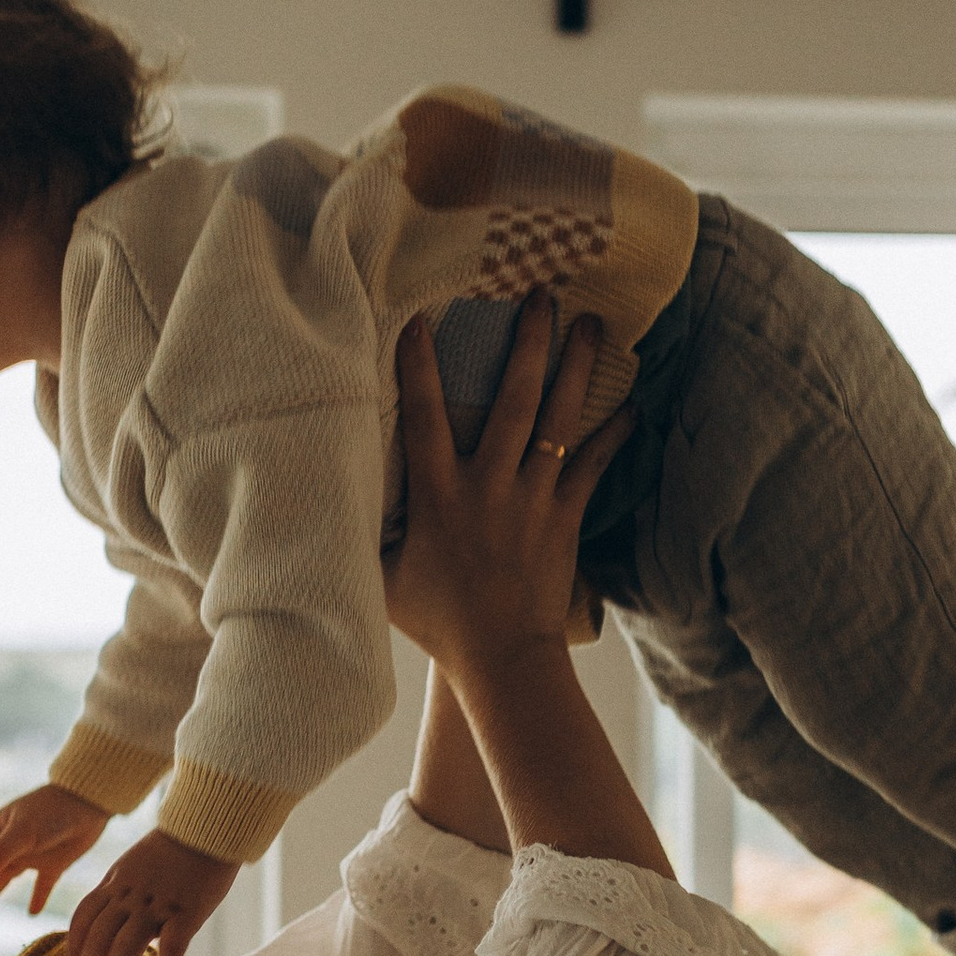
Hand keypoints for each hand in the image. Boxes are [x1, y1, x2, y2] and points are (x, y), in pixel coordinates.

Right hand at [0, 782, 109, 913]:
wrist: (90, 802)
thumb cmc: (52, 811)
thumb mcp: (25, 829)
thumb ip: (3, 849)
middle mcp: (12, 843)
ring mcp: (32, 853)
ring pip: (7, 876)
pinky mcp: (54, 862)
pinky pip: (41, 885)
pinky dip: (36, 898)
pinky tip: (32, 913)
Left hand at [66, 829, 240, 955]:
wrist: (208, 827)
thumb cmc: (176, 847)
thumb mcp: (136, 864)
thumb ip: (123, 891)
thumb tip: (118, 923)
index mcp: (115, 882)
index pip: (84, 918)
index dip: (75, 947)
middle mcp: (129, 895)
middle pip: (98, 937)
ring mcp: (157, 903)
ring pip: (125, 946)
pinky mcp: (186, 910)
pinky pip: (173, 946)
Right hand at [384, 302, 631, 692]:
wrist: (502, 661)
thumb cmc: (436, 623)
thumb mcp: (381, 578)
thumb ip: (363, 535)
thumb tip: (326, 506)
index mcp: (438, 496)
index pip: (425, 418)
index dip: (420, 368)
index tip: (423, 319)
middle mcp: (488, 487)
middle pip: (512, 401)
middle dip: (527, 344)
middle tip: (540, 295)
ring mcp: (532, 500)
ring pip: (559, 423)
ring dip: (577, 370)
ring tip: (592, 324)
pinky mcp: (564, 520)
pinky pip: (593, 469)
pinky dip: (612, 436)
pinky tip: (630, 405)